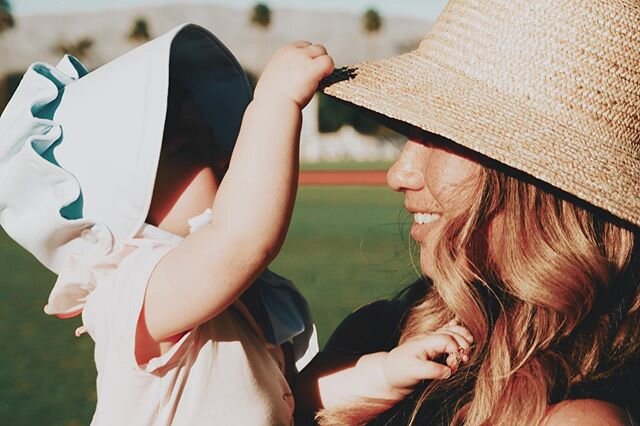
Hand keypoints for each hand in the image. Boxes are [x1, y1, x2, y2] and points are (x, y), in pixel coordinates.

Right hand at [253, 41, 333, 107]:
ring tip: (317, 81)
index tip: (307, 73)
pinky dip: (329, 70)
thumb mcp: (274, 79)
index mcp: (282, 54)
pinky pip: (328, 61)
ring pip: (322, 51)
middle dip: (317, 61)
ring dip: (323, 65)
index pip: (302, 47)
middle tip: (315, 78)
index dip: (308, 59)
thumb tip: (295, 77)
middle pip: (315, 48)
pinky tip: (323, 80)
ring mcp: (303, 57)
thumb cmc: (272, 101)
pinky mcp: (312, 67)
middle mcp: (292, 52)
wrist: (274, 107)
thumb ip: (285, 72)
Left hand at [357, 320, 472, 401]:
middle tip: (465, 360)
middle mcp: (431, 339)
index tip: (456, 364)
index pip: (447, 339)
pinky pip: (449, 336)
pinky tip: (462, 334)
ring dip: (463, 341)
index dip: (456, 350)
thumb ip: (432, 370)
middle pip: (453, 333)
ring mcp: (433, 343)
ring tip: (465, 354)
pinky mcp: (435, 349)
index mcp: (426, 341)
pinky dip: (457, 334)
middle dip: (463, 345)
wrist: (390, 373)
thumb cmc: (400, 371)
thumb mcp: (414, 371)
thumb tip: (449, 371)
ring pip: (453, 333)